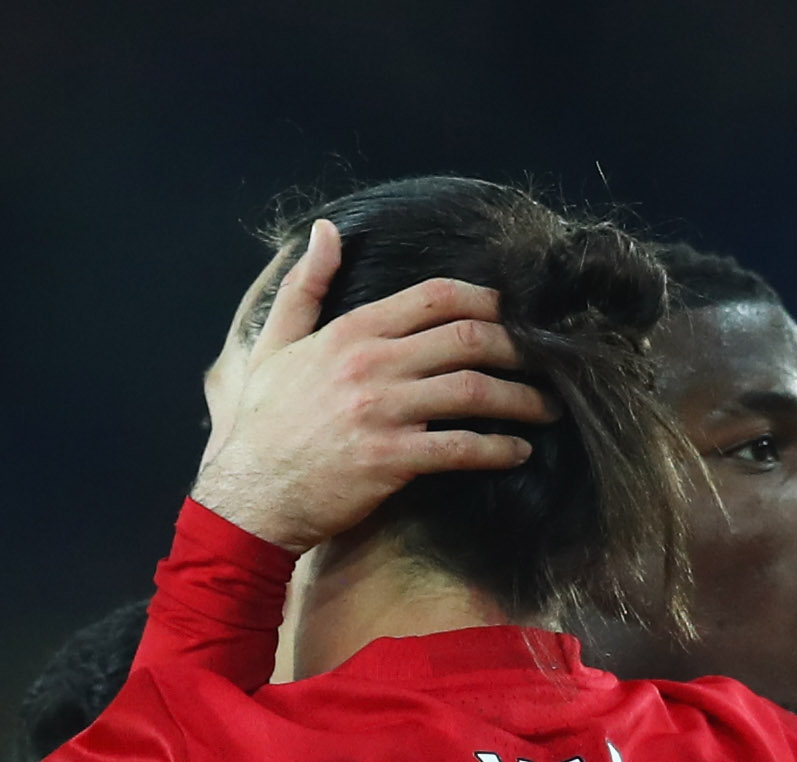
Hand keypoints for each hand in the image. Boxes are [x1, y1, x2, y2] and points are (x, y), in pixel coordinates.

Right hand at [193, 220, 555, 552]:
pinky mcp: (390, 460)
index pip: (436, 297)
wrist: (248, 497)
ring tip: (548, 407)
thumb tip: (327, 230)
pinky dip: (497, 448)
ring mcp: (382, 411)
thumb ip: (305, 286)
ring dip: (521, 398)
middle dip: (518, 347)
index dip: (488, 300)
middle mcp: (371, 364)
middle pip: (468, 338)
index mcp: (351, 332)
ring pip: (473, 390)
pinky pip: (459, 448)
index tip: (517, 314)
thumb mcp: (274, 344)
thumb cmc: (263, 424)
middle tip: (547, 362)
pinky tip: (518, 451)